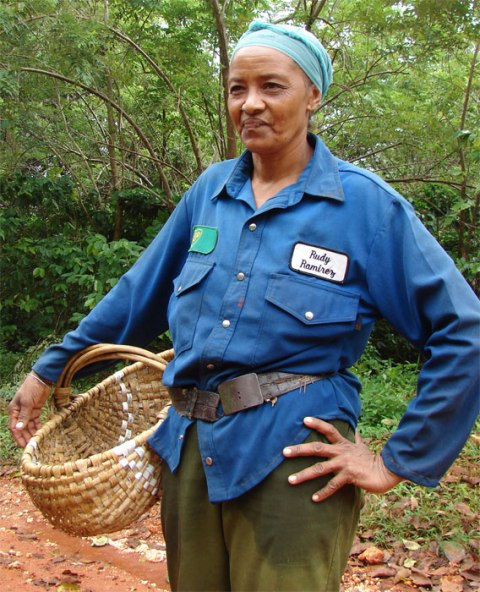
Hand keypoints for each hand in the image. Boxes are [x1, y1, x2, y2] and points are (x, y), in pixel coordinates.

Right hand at [8, 374, 51, 447]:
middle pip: (21, 428)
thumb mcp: (26, 402)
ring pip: (28, 426)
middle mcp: (19, 413)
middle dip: (25, 437)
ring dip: (31, 433)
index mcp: (13, 410)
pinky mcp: (35, 410)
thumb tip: (18, 429)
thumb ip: (23, 416)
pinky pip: (35, 421)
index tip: (23, 445)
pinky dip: (37, 427)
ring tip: (36, 441)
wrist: (41, 380)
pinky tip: (41, 433)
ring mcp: (28, 412)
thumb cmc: (31, 389)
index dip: (18, 436)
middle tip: (31, 446)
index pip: (13, 427)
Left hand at [283, 417, 402, 501]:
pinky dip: (323, 492)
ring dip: (304, 475)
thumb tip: (356, 430)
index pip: (329, 429)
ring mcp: (344, 464)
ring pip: (320, 468)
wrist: (386, 472)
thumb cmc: (372, 460)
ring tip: (290, 480)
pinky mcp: (349, 476)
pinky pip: (333, 485)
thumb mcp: (363, 446)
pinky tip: (314, 498)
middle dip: (299, 450)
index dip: (317, 423)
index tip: (304, 419)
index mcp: (343, 444)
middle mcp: (341, 452)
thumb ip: (356, 438)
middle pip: (317, 448)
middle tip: (284, 452)